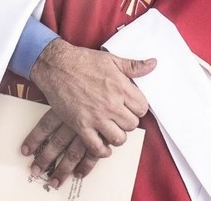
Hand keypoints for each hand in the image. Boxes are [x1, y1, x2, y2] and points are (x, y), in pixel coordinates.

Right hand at [22, 39, 155, 187]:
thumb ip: (134, 66)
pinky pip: (97, 147)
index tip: (131, 106)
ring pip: (119, 138)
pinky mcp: (81, 125)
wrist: (57, 66)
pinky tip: (103, 146)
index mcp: (120, 87)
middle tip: (121, 117)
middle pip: (132, 124)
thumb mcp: (112, 60)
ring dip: (118, 135)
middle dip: (128, 121)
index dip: (138, 108)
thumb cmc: (84, 61)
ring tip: (113, 129)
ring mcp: (96, 117)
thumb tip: (153, 64)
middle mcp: (111, 104)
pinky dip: (102, 150)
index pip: (142, 108)